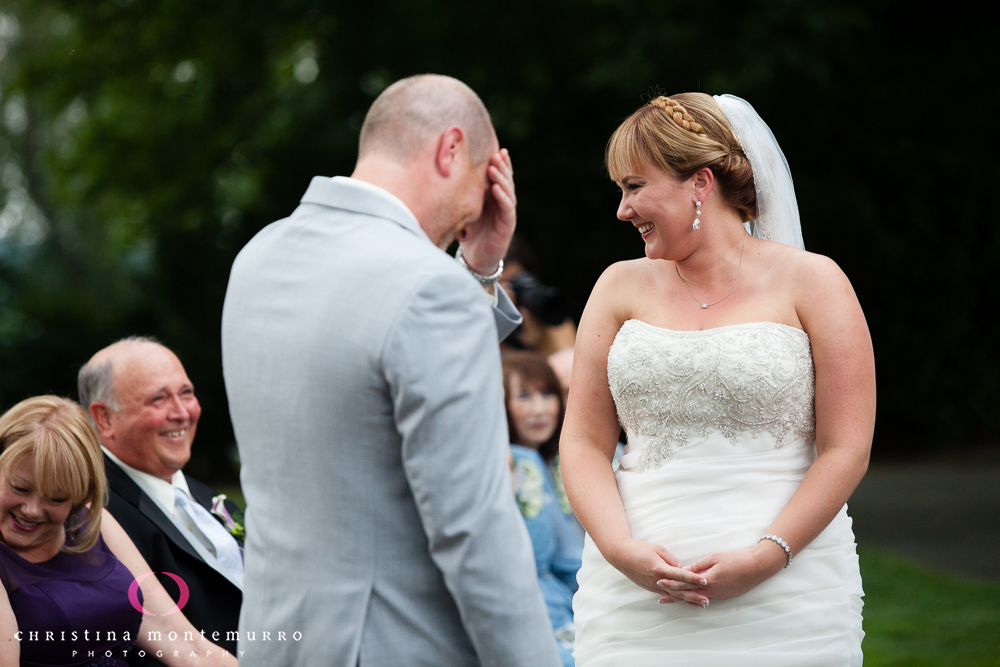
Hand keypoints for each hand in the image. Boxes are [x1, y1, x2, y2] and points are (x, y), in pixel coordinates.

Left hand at [458, 148, 515, 273]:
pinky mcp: (507, 225)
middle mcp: (503, 203)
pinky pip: (507, 208)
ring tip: (494, 167)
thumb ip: (465, 195)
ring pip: (508, 192)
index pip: (500, 177)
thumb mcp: (467, 210)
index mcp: (495, 198)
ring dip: (502, 178)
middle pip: (506, 181)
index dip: (501, 164)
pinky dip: (502, 197)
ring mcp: (507, 214)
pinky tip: (496, 188)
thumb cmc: (471, 233)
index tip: (497, 150)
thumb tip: (448, 176)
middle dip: (502, 167)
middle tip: (497, 153)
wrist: (477, 258)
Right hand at [607, 538, 708, 606]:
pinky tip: (687, 602)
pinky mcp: (651, 588)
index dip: (693, 578)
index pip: (680, 574)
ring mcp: (653, 586)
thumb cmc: (640, 549)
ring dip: (688, 600)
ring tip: (701, 604)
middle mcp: (657, 580)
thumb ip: (673, 561)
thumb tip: (686, 569)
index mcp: (659, 568)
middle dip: (694, 595)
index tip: (705, 580)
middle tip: (707, 600)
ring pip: (674, 595)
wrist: (621, 556)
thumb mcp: (658, 550)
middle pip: (678, 590)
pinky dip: (678, 598)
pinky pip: (667, 595)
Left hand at [670, 542, 785, 602]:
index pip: (686, 582)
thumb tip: (684, 569)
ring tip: (671, 600)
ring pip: (696, 598)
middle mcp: (712, 591)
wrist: (757, 568)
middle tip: (659, 598)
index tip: (659, 581)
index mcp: (709, 580)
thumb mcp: (715, 557)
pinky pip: (705, 599)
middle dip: (674, 596)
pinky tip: (689, 600)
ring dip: (683, 599)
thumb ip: (699, 565)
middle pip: (689, 594)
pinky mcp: (723, 596)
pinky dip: (695, 599)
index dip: (672, 582)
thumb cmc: (736, 559)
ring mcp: (718, 595)